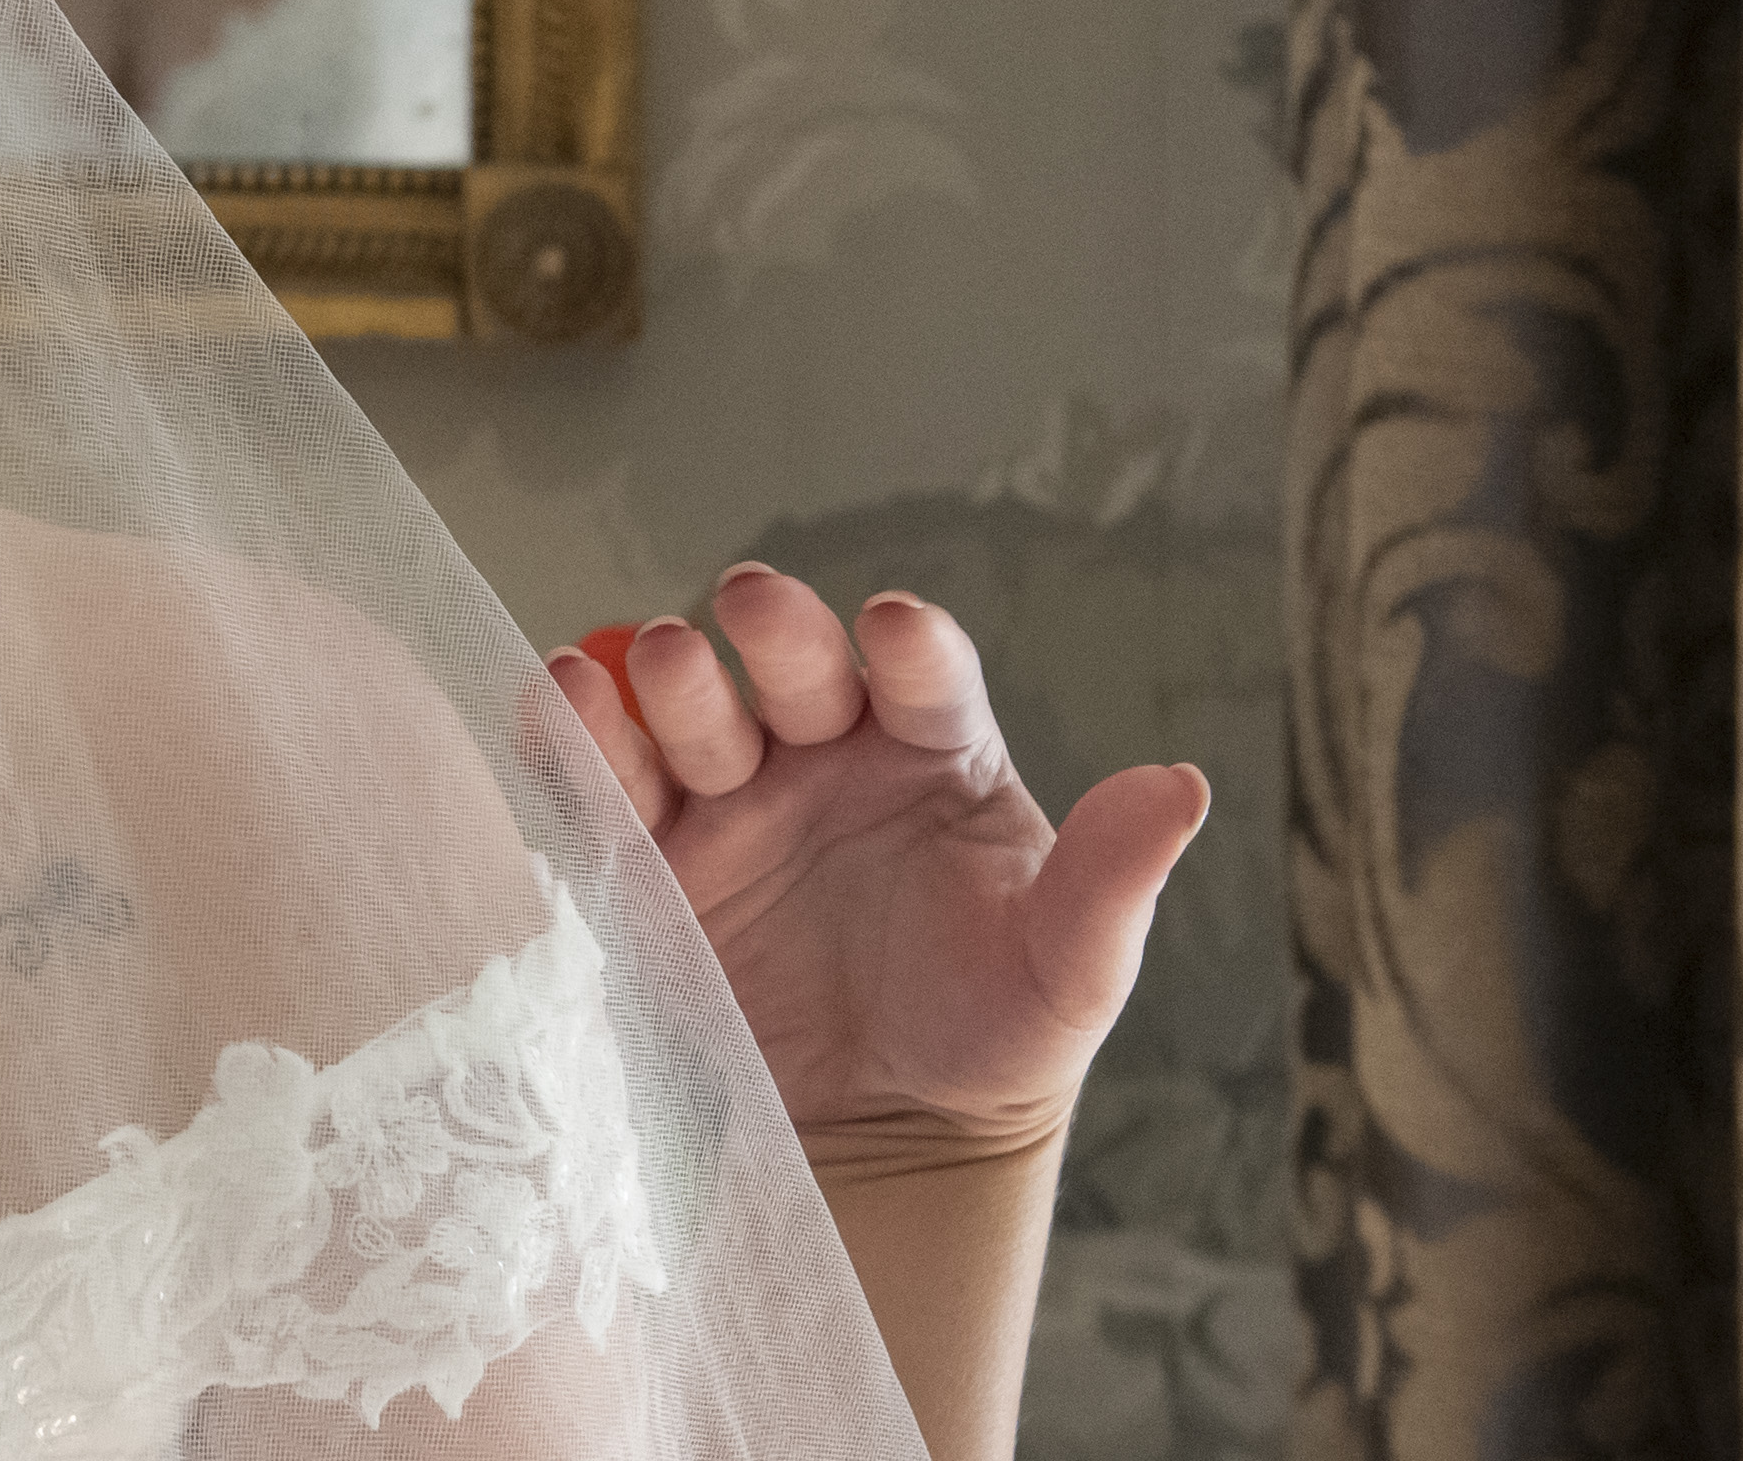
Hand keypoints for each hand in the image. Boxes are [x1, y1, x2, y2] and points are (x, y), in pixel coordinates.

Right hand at [547, 565, 1206, 1175]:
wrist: (880, 1138)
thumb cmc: (993, 1038)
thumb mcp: (1070, 972)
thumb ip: (1111, 879)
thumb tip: (1183, 786)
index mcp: (933, 756)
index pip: (923, 676)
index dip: (908, 647)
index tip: (895, 631)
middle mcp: (826, 755)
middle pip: (794, 667)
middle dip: (774, 634)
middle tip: (750, 606)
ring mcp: (732, 800)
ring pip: (692, 709)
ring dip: (671, 679)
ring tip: (656, 668)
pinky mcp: (651, 860)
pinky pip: (602, 783)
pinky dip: (572, 735)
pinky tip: (559, 701)